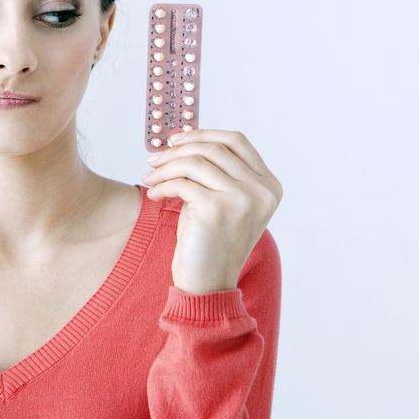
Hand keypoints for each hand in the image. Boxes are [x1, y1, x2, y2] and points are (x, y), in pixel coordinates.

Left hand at [141, 129, 281, 294]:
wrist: (208, 283)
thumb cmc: (210, 241)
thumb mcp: (222, 200)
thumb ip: (216, 170)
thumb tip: (185, 138)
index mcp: (269, 185)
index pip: (237, 141)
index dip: (204, 134)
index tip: (177, 140)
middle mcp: (261, 190)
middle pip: (213, 149)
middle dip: (177, 151)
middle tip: (154, 159)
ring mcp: (242, 198)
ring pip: (194, 163)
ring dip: (165, 168)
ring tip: (150, 178)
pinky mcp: (217, 208)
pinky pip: (181, 183)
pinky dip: (162, 186)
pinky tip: (154, 195)